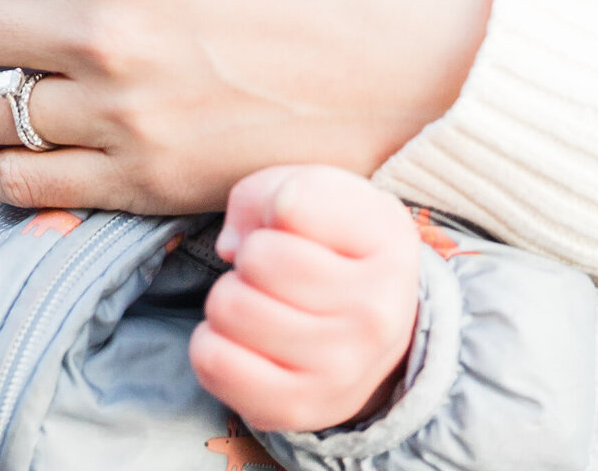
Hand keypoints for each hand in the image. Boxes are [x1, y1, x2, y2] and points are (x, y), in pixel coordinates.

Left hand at [191, 165, 420, 434]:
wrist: (375, 323)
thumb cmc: (333, 242)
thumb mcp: (316, 189)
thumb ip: (266, 192)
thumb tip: (230, 248)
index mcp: (387, 242)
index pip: (290, 204)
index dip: (275, 205)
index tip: (296, 223)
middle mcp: (375, 314)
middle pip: (256, 259)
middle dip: (250, 255)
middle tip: (275, 271)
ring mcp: (340, 370)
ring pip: (229, 307)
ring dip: (230, 297)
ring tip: (262, 302)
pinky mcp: (299, 408)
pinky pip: (213, 362)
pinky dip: (210, 343)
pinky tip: (242, 338)